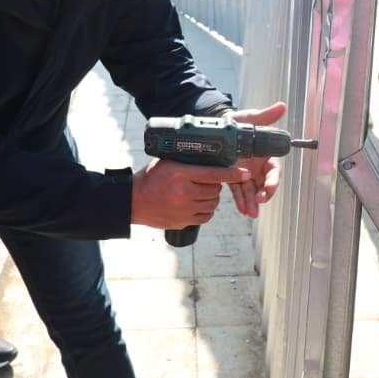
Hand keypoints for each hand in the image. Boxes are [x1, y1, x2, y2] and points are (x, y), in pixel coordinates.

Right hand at [130, 158, 250, 229]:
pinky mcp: (183, 221)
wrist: (133, 201)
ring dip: (212, 197)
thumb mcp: (168, 163)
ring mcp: (184, 209)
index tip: (245, 173)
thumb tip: (211, 156)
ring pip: (212, 204)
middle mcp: (184, 193)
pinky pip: (206, 216)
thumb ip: (188, 161)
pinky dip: (206, 210)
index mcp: (181, 174)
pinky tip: (198, 204)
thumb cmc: (150, 178)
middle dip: (216, 185)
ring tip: (201, 192)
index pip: (214, 174)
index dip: (232, 174)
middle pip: (215, 190)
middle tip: (208, 181)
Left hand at [224, 101, 287, 218]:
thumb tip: (281, 106)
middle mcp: (257, 166)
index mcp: (266, 154)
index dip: (272, 181)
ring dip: (251, 202)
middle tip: (259, 202)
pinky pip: (238, 190)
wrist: (219, 128)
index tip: (268, 188)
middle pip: (263, 184)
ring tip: (250, 212)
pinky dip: (241, 200)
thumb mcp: (251, 119)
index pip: (273, 171)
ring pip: (251, 190)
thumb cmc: (238, 122)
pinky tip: (242, 209)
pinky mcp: (233, 177)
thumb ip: (266, 116)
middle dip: (262, 196)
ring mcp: (246, 173)